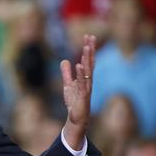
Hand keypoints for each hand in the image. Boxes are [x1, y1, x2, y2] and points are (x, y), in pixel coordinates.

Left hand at [61, 34, 95, 149]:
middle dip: (90, 50)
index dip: (88, 49)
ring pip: (88, 71)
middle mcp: (88, 80)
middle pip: (90, 62)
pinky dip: (81, 74)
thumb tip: (65, 60)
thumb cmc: (74, 102)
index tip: (88, 36)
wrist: (76, 118)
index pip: (88, 60)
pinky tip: (79, 65)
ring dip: (87, 59)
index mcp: (85, 77)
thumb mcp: (68, 85)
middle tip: (90, 36)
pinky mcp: (83, 95)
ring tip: (86, 47)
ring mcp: (87, 87)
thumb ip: (67, 73)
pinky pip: (82, 82)